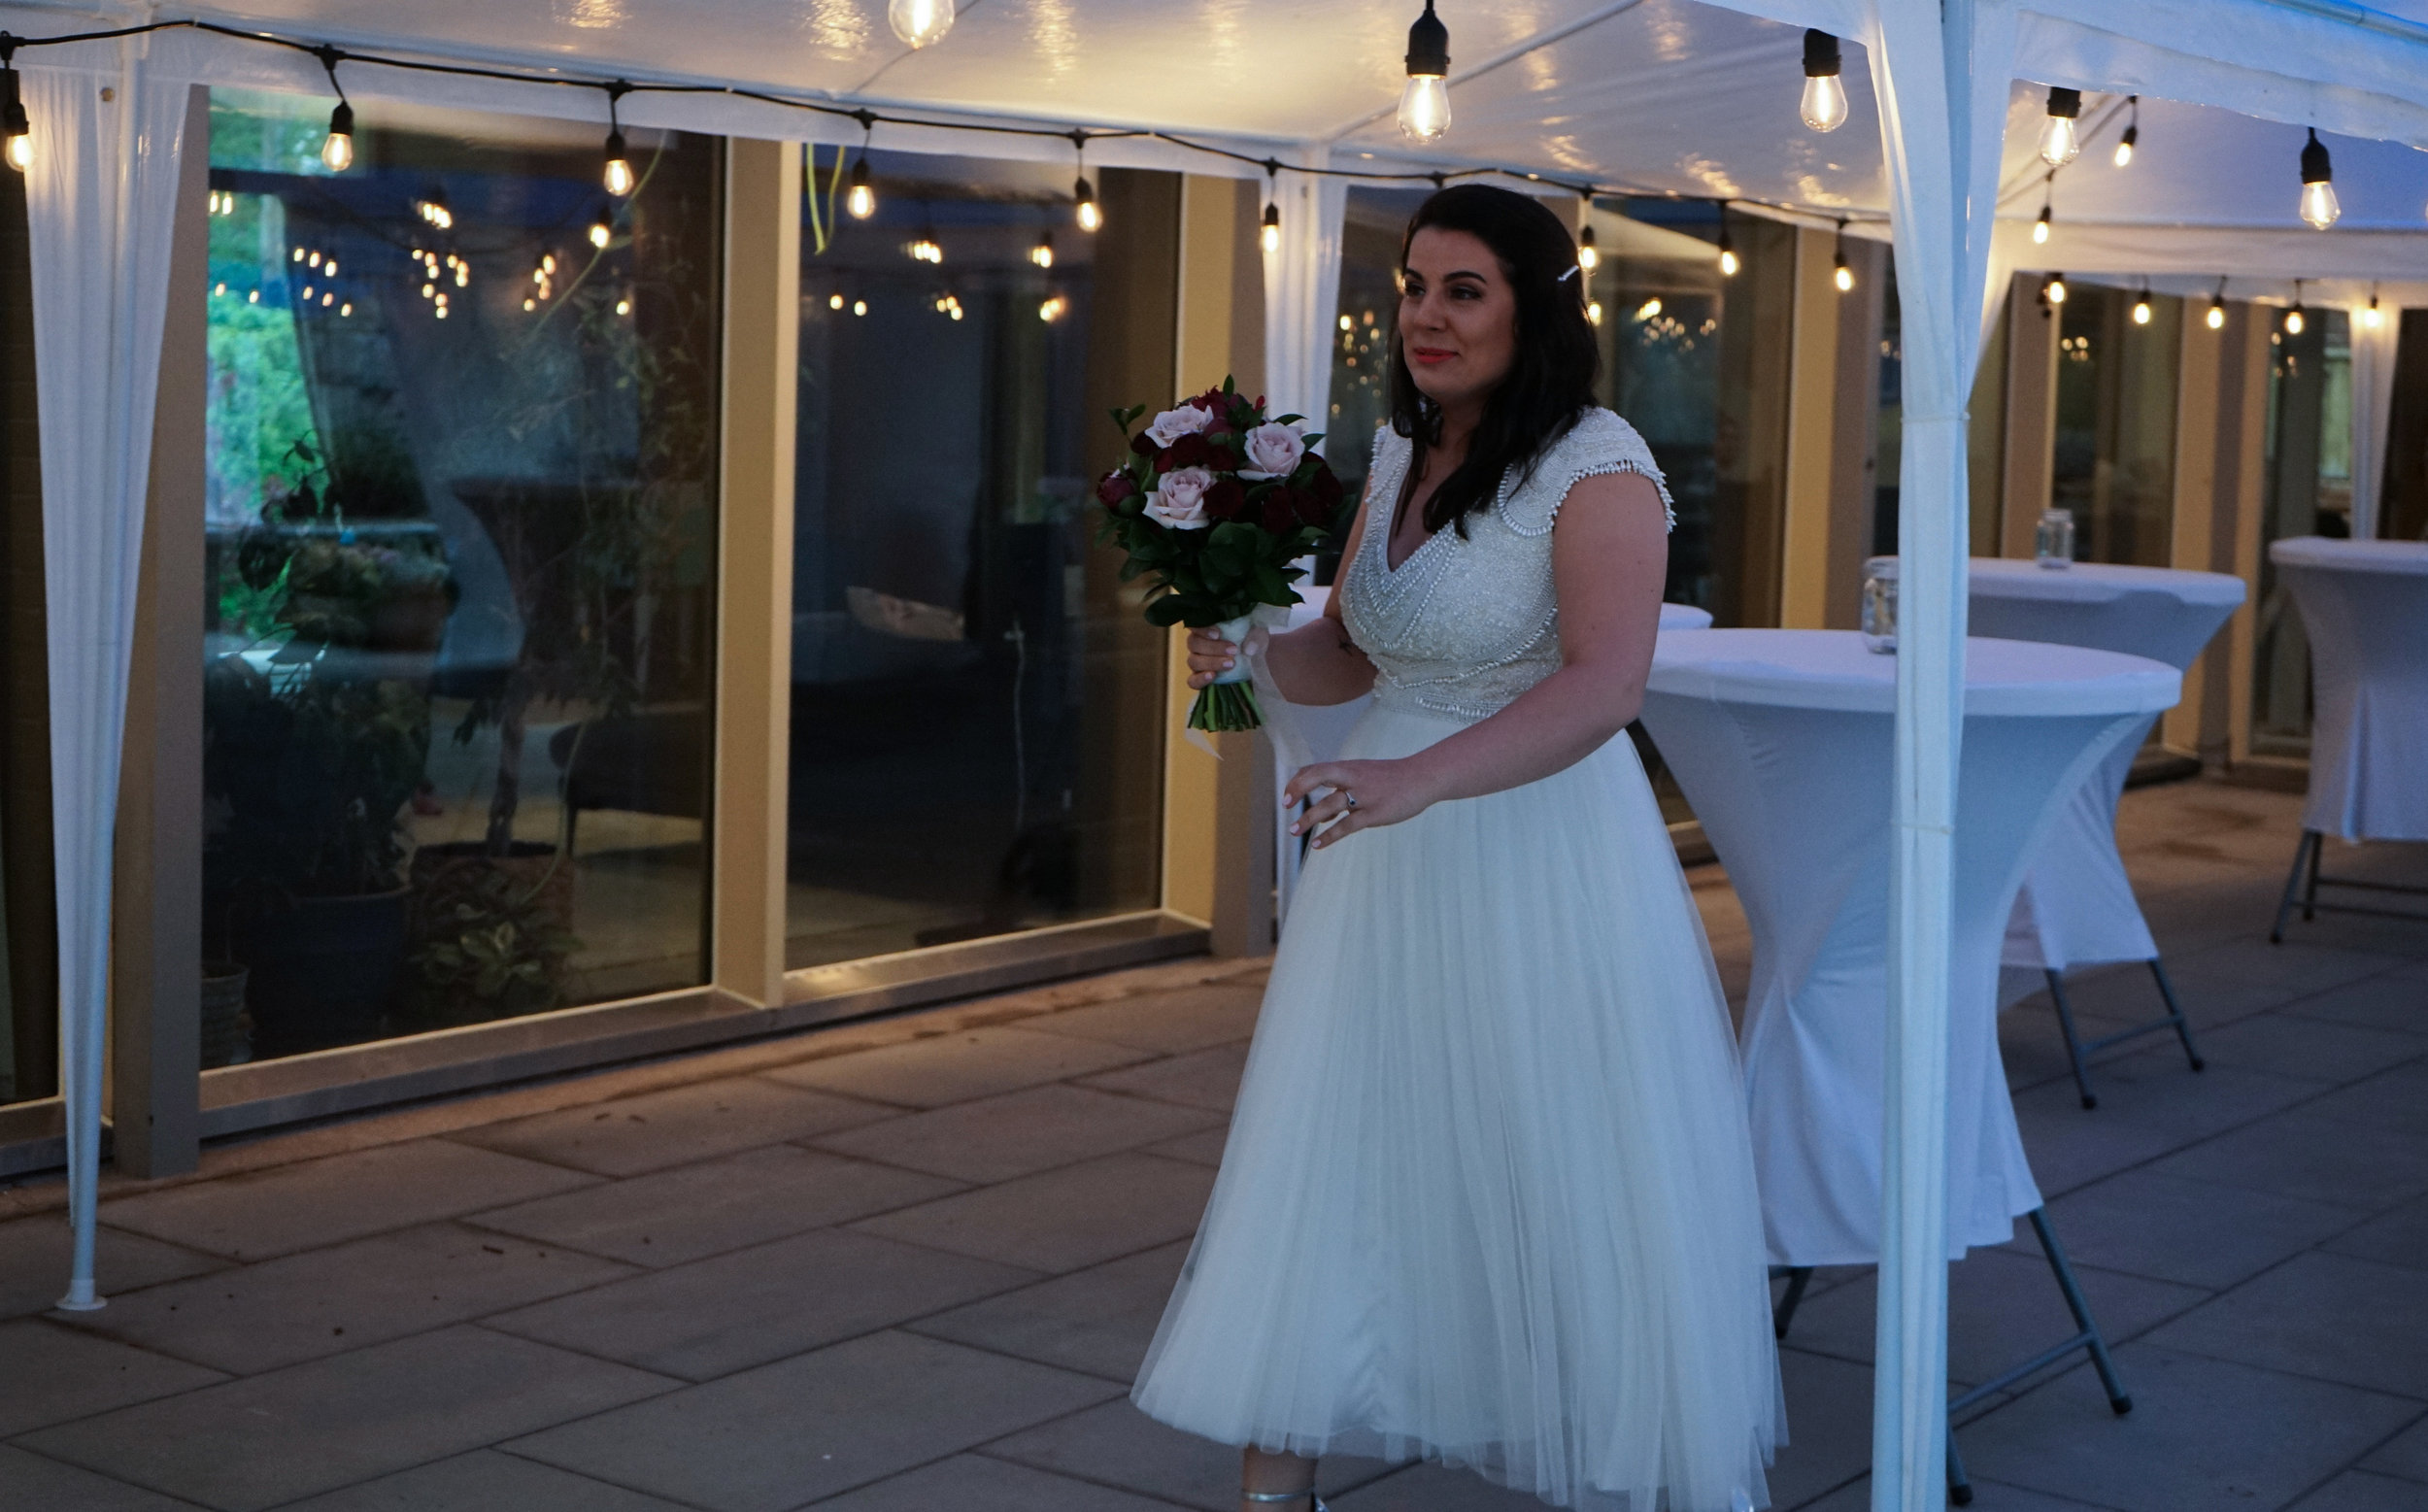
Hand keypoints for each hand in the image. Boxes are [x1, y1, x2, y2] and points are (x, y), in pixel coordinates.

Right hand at [1184, 626, 1265, 689]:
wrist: (1257, 667)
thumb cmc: (1253, 645)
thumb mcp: (1260, 637)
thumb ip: (1256, 637)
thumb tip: (1248, 648)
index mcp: (1208, 628)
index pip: (1195, 624)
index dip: (1202, 629)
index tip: (1218, 634)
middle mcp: (1199, 645)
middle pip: (1193, 643)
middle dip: (1213, 647)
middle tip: (1233, 650)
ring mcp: (1197, 663)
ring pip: (1193, 661)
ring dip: (1211, 662)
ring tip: (1231, 664)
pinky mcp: (1200, 680)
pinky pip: (1192, 681)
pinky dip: (1201, 679)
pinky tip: (1212, 676)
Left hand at [1284, 758, 1435, 848]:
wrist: (1422, 778)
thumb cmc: (1390, 779)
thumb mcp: (1363, 777)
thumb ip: (1340, 793)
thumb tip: (1320, 814)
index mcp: (1349, 768)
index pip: (1315, 769)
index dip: (1298, 781)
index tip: (1287, 797)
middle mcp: (1353, 778)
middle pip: (1319, 775)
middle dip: (1299, 788)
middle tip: (1285, 806)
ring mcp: (1365, 795)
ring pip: (1330, 804)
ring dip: (1309, 818)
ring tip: (1293, 830)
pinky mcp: (1375, 813)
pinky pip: (1348, 825)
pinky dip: (1330, 835)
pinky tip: (1317, 844)